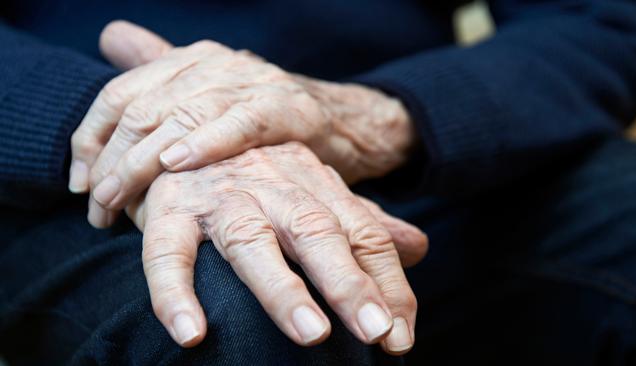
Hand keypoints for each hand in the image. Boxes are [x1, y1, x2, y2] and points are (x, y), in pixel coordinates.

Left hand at [69, 21, 415, 227]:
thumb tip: (111, 36)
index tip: (80, 183)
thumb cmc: (266, 120)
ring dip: (143, 161)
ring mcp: (252, 82)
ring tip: (118, 199)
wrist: (343, 122)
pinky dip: (207, 142)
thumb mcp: (209, 95)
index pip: (121, 94)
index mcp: (190, 59)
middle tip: (96, 206)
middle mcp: (216, 63)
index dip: (91, 138)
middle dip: (111, 160)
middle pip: (143, 108)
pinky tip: (176, 164)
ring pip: (182, 114)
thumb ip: (159, 72)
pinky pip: (241, 121)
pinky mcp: (288, 107)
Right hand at [126, 142, 427, 353]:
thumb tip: (420, 246)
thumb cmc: (257, 176)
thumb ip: (362, 223)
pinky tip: (191, 334)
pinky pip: (168, 250)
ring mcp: (220, 196)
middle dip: (348, 281)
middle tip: (376, 329)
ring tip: (312, 335)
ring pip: (251, 240)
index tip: (402, 334)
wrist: (185, 130)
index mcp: (314, 184)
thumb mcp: (313, 193)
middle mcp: (272, 185)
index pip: (362, 233)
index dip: (387, 282)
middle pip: (315, 230)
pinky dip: (175, 291)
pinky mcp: (169, 207)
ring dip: (281, 288)